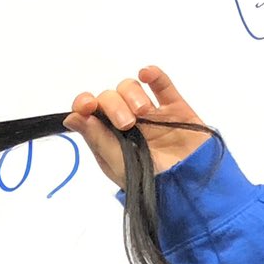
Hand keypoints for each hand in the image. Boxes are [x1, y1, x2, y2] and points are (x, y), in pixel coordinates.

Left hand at [63, 66, 211, 188]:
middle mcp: (128, 124)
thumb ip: (97, 139)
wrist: (192, 188)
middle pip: (111, 97)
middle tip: (126, 124)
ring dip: (133, 95)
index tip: (87, 106)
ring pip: (132, 88)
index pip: (90, 112)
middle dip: (114, 105)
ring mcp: (152, 116)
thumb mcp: (119, 164)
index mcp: (109, 138)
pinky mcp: (175, 110)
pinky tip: (146, 74)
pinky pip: (162, 85)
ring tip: (144, 113)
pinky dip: (153, 75)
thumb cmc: (153, 184)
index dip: (85, 103)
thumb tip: (71, 118)